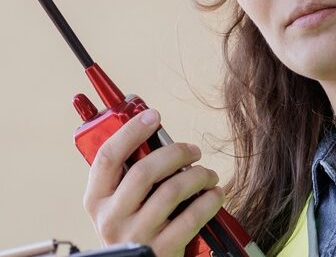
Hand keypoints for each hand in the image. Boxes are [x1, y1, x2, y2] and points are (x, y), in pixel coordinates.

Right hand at [83, 109, 224, 256]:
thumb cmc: (137, 225)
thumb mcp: (122, 201)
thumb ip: (132, 172)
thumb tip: (157, 133)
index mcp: (96, 199)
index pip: (107, 157)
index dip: (131, 131)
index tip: (153, 115)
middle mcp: (110, 219)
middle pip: (144, 171)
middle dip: (176, 153)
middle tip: (194, 150)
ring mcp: (134, 236)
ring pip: (172, 190)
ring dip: (198, 175)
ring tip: (208, 174)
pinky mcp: (160, 251)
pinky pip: (191, 216)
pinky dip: (209, 200)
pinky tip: (215, 194)